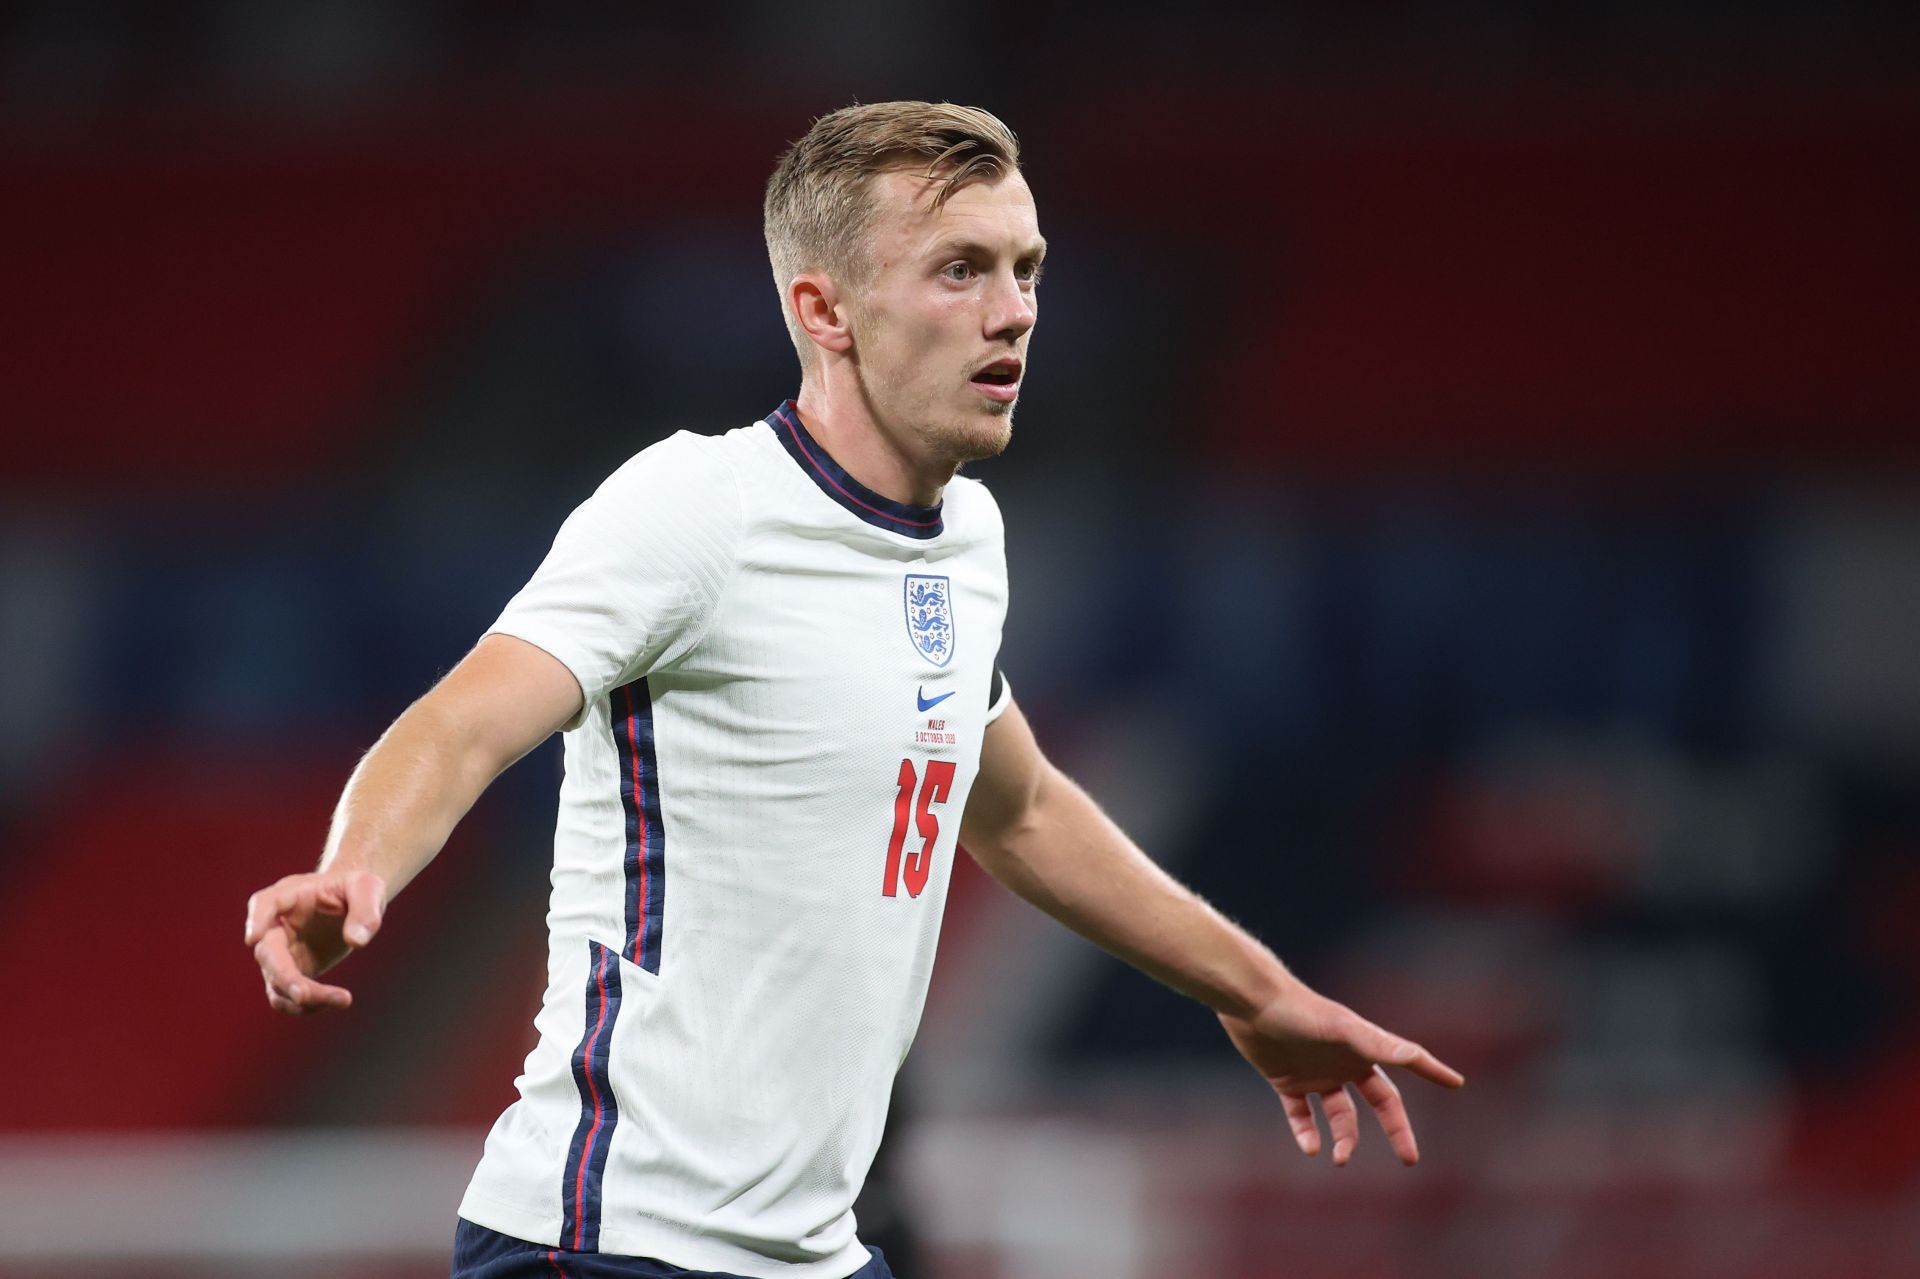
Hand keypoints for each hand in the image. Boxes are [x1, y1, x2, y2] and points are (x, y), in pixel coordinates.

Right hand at [243, 870, 385, 1014]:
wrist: (354, 901)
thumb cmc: (357, 889)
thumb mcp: (368, 888)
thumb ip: (366, 911)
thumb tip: (357, 941)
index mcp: (289, 895)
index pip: (264, 903)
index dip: (256, 920)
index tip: (254, 937)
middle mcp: (277, 925)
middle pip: (267, 952)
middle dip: (283, 975)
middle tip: (305, 995)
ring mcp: (281, 952)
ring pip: (276, 982)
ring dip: (300, 998)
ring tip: (342, 999)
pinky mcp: (292, 971)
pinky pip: (288, 995)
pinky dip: (307, 1005)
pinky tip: (336, 1001)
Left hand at [1220, 984, 1463, 1167]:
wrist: (1251, 1003)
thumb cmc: (1300, 1012)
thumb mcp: (1343, 1030)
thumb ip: (1378, 1044)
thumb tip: (1415, 1055)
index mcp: (1363, 1048)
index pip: (1406, 1063)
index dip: (1431, 1071)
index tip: (1457, 1083)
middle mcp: (1344, 1062)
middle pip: (1379, 1102)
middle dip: (1396, 1129)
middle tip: (1410, 1159)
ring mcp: (1316, 1073)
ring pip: (1340, 1115)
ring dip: (1345, 1139)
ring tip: (1340, 1158)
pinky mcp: (1286, 1080)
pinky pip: (1301, 1115)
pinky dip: (1306, 1133)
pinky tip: (1311, 1148)